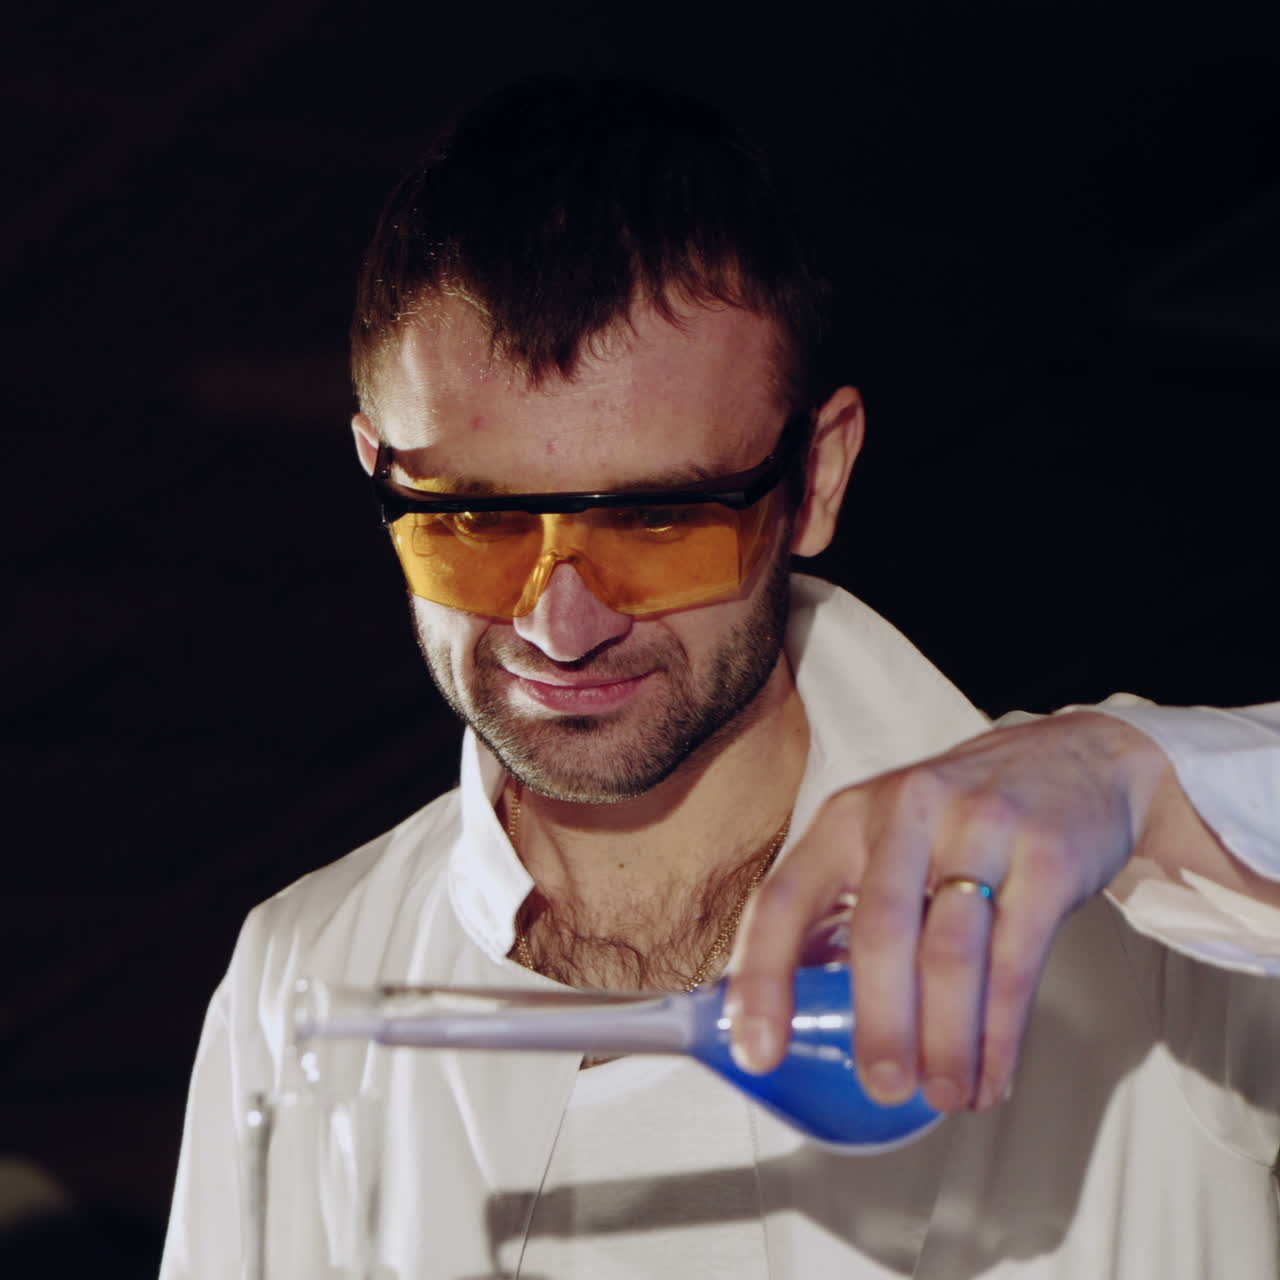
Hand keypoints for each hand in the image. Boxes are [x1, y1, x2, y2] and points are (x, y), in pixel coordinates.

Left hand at [725, 711, 1170, 1111]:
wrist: (1078, 761)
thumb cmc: (961, 820)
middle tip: (880, 1085)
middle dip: (876, 1020)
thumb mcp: (887, 839)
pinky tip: (992, 1074)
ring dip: (945, 1038)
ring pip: (950, 950)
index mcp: (847, 817)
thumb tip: (793, 1011)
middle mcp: (905, 812)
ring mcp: (979, 827)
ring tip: (942, 1095)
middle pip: (878, 929)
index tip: (757, 1049)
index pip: (783, 898)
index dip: (761, 977)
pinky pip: (1016, 959)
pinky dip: (1001, 1031)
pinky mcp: (1046, 854)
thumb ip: (842, 908)